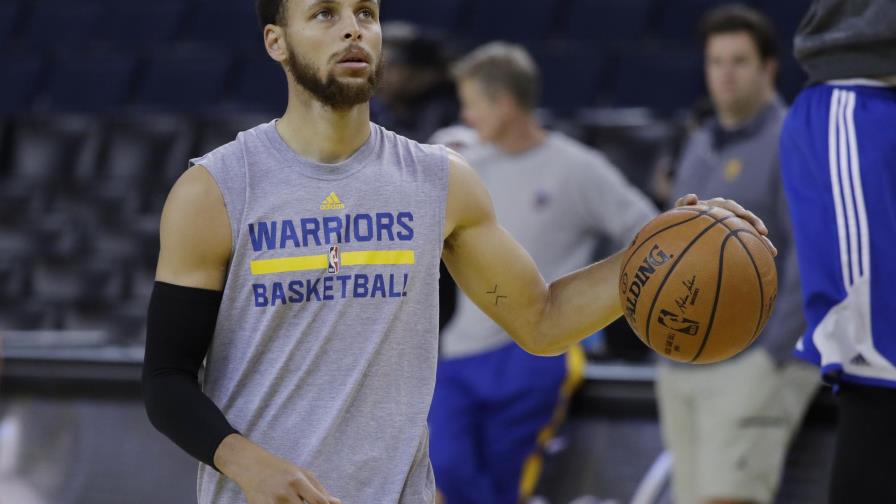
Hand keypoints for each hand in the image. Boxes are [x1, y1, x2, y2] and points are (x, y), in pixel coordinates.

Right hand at [215, 434, 340, 503]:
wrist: (250, 465)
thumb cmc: (280, 469)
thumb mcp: (302, 473)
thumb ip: (320, 489)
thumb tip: (337, 503)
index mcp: (298, 481)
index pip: (319, 502)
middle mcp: (285, 493)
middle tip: (305, 503)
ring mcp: (272, 503)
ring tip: (295, 501)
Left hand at [675, 193, 777, 255]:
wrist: (682, 231)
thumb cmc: (681, 220)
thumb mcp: (679, 212)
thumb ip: (683, 203)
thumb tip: (693, 197)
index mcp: (716, 207)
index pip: (729, 206)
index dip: (737, 209)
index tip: (742, 214)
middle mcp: (728, 215)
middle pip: (746, 218)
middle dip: (755, 224)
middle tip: (763, 232)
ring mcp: (733, 227)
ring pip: (751, 233)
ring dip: (762, 241)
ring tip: (772, 251)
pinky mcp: (735, 238)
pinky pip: (748, 245)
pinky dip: (757, 251)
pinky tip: (766, 261)